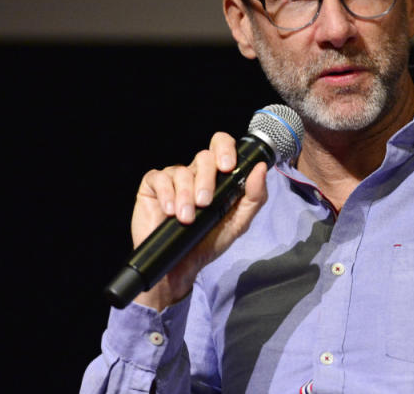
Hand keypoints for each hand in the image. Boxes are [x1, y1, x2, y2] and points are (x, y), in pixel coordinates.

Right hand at [130, 132, 267, 310]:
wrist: (181, 266)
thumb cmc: (209, 242)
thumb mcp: (238, 223)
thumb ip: (254, 197)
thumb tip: (260, 169)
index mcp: (217, 177)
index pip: (222, 146)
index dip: (225, 149)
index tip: (228, 167)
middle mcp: (195, 173)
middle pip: (203, 157)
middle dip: (206, 179)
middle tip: (205, 202)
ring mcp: (173, 179)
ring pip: (181, 171)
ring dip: (186, 195)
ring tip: (187, 218)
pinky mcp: (152, 187)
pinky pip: (159, 178)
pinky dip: (167, 194)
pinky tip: (169, 211)